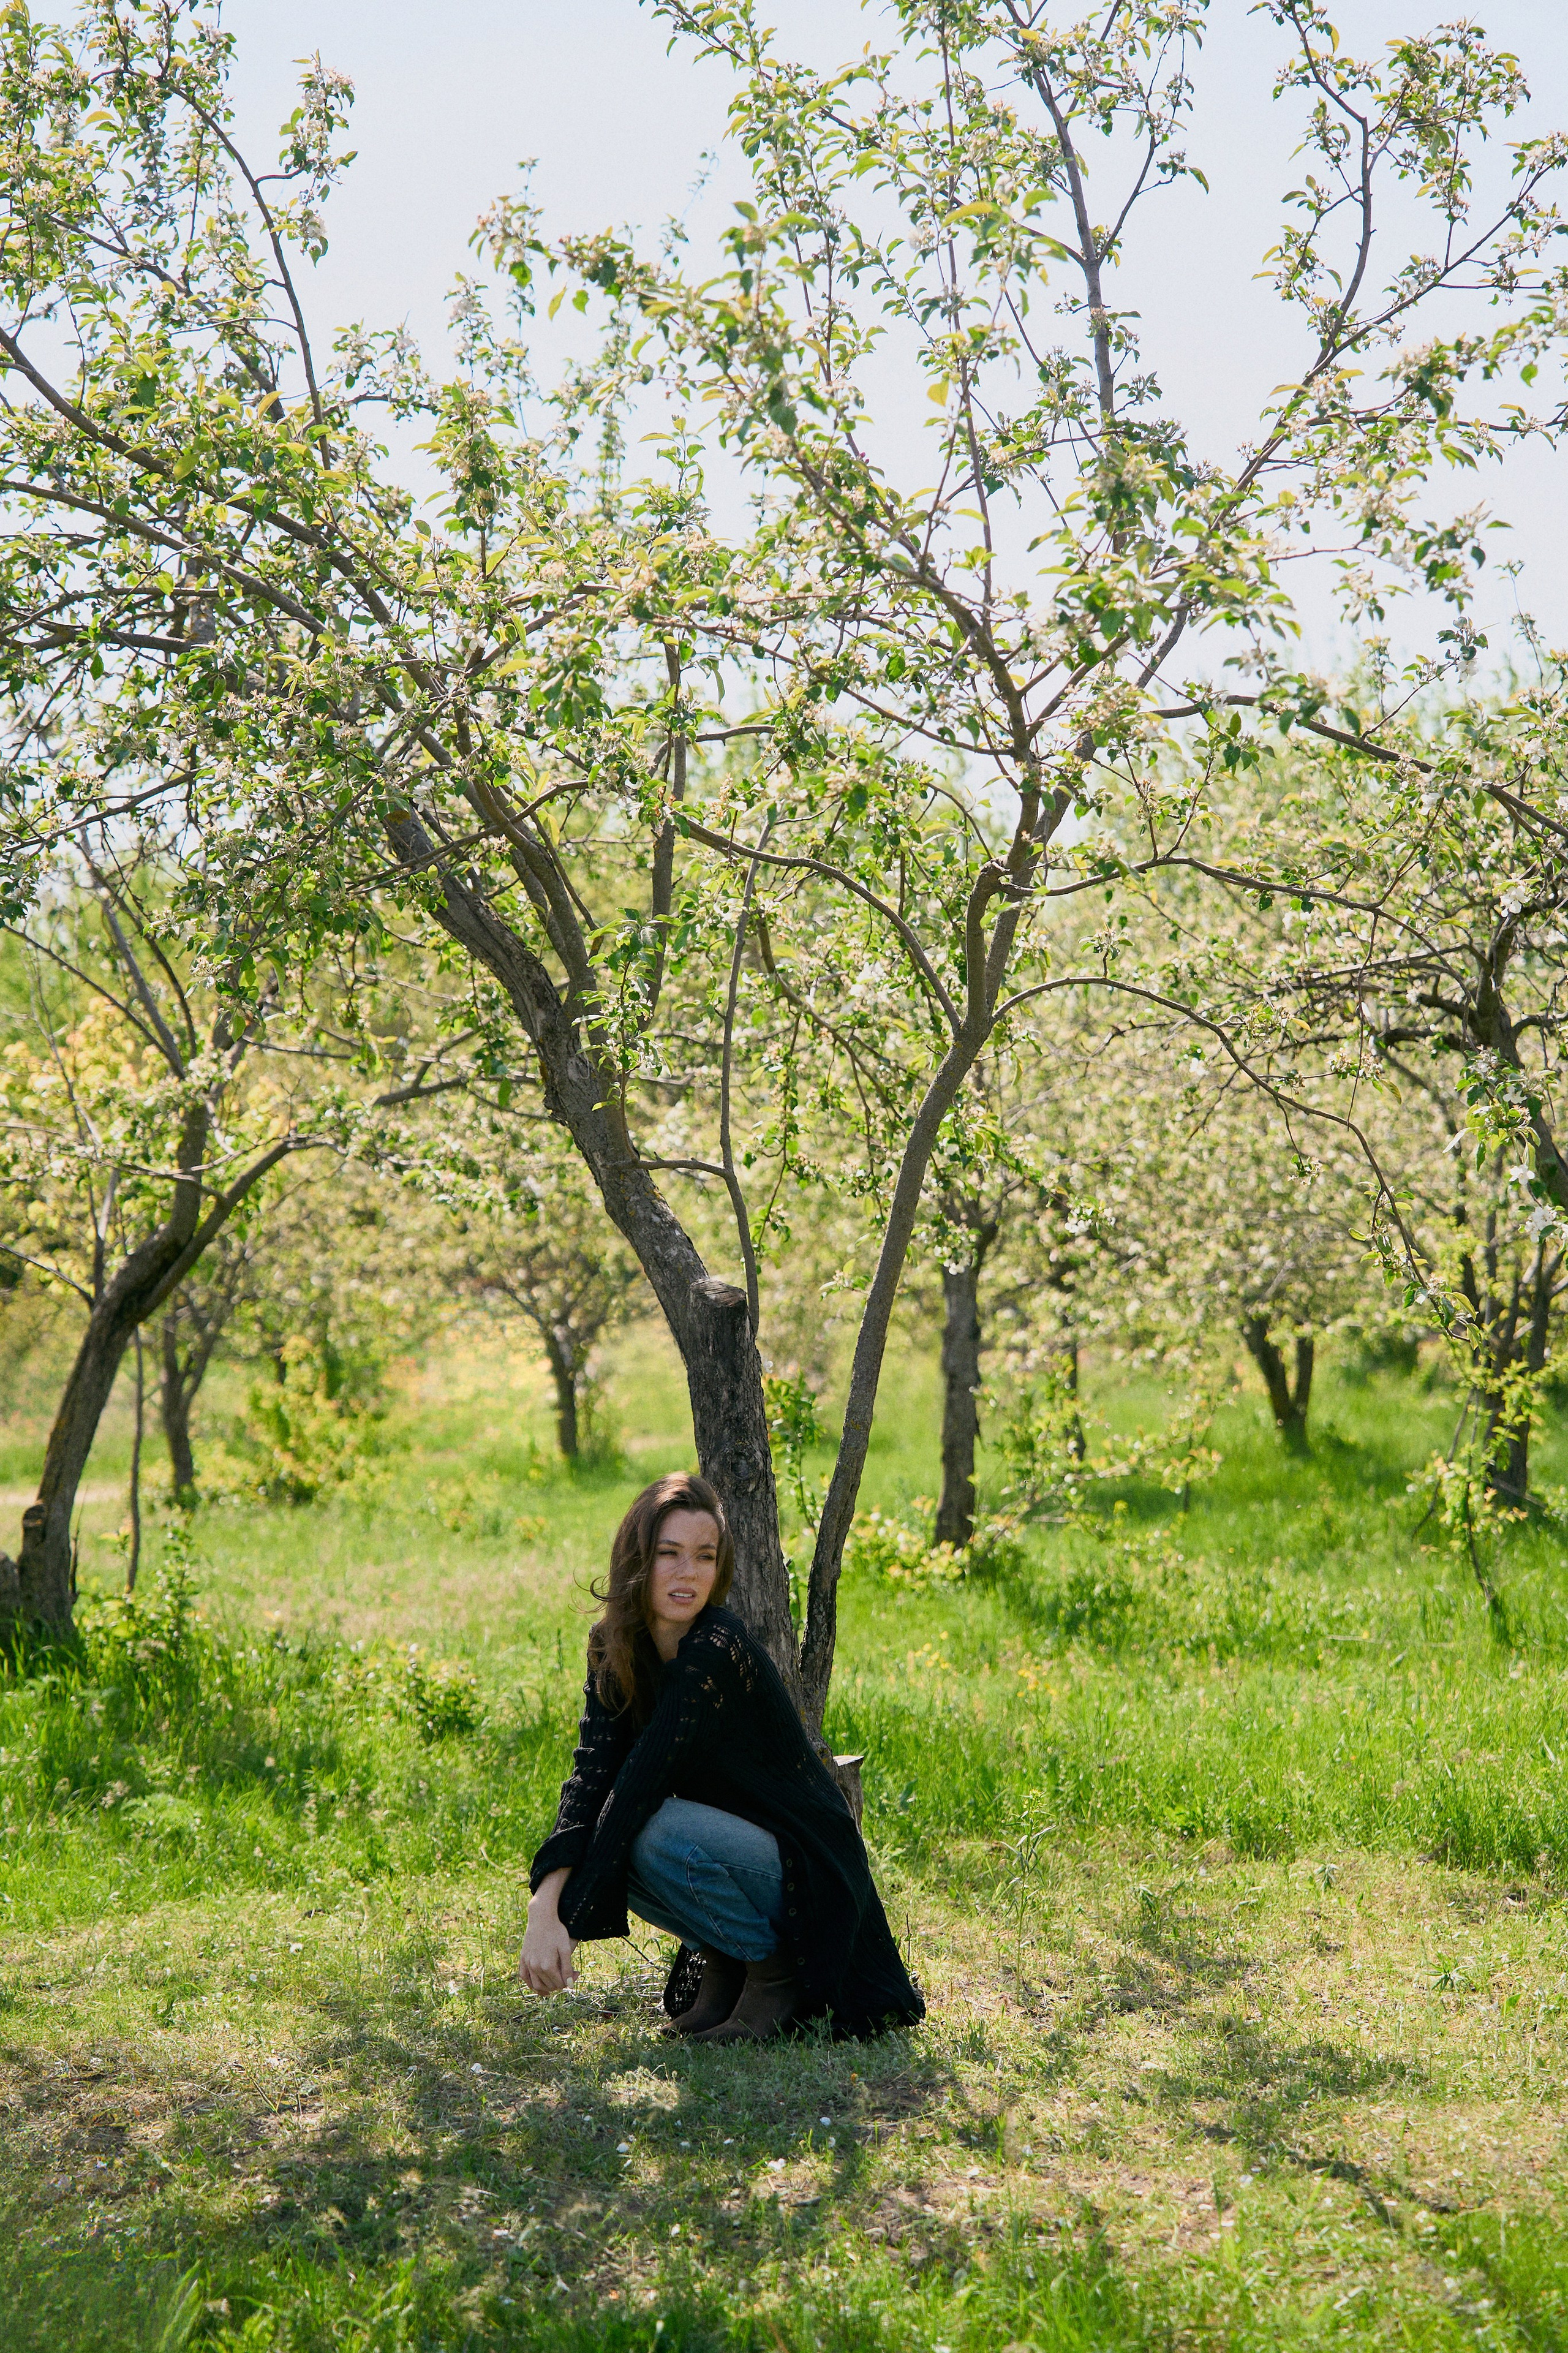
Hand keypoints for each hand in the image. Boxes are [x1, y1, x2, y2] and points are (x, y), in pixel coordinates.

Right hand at [519, 1879, 576, 1994]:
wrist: (541, 1918)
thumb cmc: (556, 1931)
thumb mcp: (565, 1948)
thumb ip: (567, 1968)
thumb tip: (569, 1984)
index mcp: (548, 1965)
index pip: (559, 1983)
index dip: (568, 1981)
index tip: (575, 1974)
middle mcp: (536, 1967)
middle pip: (549, 1985)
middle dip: (559, 1984)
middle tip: (568, 1976)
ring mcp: (527, 1963)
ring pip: (536, 1985)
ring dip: (546, 1988)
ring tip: (554, 1985)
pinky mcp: (523, 1959)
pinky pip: (524, 1977)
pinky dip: (531, 1984)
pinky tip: (538, 1986)